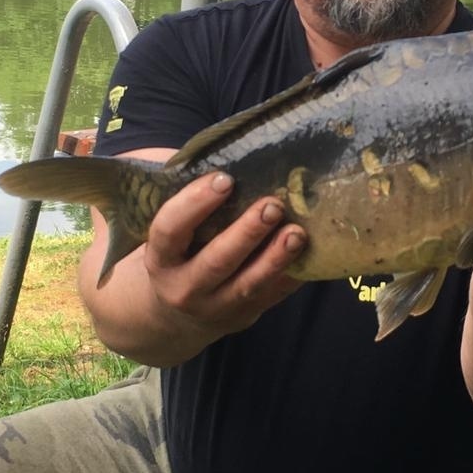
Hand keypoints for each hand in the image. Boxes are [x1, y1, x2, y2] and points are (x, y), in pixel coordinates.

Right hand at [140, 172, 305, 335]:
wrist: (177, 316)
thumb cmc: (180, 254)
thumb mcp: (171, 235)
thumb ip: (190, 204)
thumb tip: (230, 156)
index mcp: (161, 259)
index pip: (170, 229)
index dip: (194, 203)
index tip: (224, 179)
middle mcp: (185, 287)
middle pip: (217, 260)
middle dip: (247, 232)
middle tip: (273, 205)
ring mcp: (216, 307)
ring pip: (249, 284)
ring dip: (275, 258)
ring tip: (297, 232)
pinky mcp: (244, 316)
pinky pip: (272, 296)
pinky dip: (292, 276)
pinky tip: (311, 253)